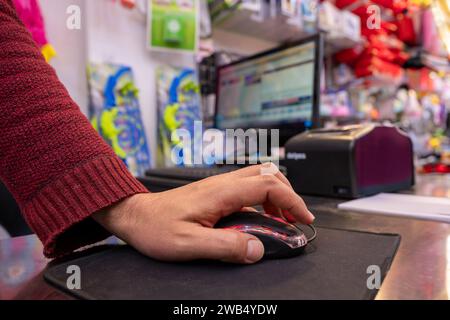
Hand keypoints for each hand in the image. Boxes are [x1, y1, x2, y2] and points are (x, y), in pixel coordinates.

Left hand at [93, 164, 314, 263]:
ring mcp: (218, 186)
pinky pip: (246, 187)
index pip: (268, 185)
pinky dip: (262, 198)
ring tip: (281, 218)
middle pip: (268, 174)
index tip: (303, 219)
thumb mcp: (188, 244)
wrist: (136, 215)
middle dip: (288, 194)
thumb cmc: (155, 227)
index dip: (292, 200)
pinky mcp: (214, 192)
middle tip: (295, 218)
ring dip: (276, 195)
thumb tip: (256, 249)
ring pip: (258, 177)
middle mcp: (222, 184)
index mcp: (221, 192)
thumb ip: (224, 246)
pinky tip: (259, 216)